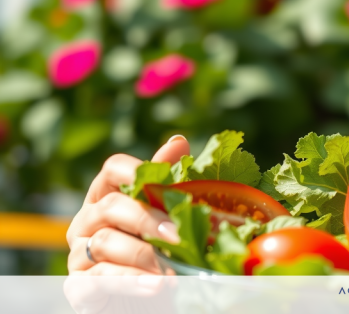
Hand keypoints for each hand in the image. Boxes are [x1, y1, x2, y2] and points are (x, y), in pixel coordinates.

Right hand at [66, 135, 189, 275]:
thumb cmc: (158, 257)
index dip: (138, 169)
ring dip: (145, 255)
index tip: (168, 183)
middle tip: (179, 234)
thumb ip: (168, 183)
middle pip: (111, 205)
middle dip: (148, 218)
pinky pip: (100, 279)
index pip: (114, 168)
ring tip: (175, 268)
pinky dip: (132, 281)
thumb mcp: (167, 220)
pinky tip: (157, 285)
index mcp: (107, 197)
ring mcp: (78, 255)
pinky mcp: (78, 288)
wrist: (146, 304)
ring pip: (107, 243)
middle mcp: (86, 222)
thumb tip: (178, 141)